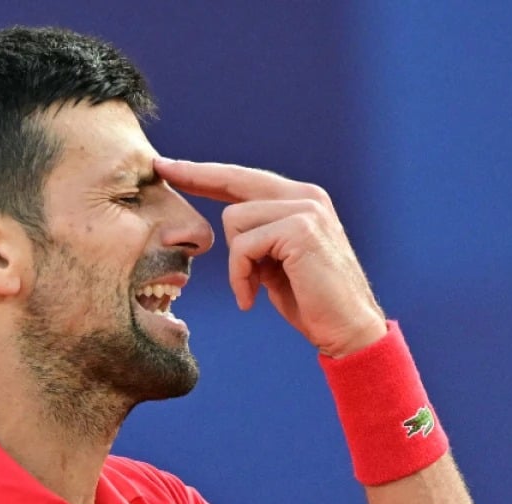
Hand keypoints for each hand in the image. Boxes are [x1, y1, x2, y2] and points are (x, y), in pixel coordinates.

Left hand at [155, 158, 386, 356]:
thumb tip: (228, 223)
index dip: (206, 173)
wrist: (350, 330)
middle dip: (195, 176)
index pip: (245, 179)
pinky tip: (252, 298)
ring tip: (252, 289)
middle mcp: (306, 197)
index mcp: (301, 201)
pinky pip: (243, 246)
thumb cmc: (313, 304)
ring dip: (235, 264)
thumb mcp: (277, 264)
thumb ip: (258, 238)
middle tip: (161, 168)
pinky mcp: (300, 229)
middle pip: (235, 180)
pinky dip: (240, 276)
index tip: (170, 165)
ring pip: (234, 220)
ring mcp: (305, 209)